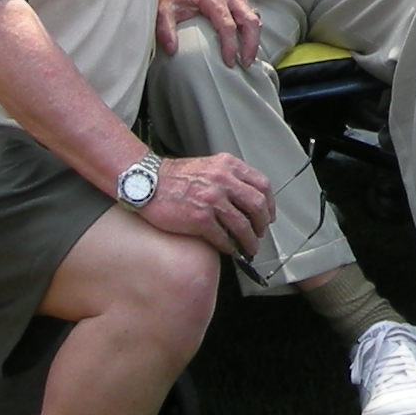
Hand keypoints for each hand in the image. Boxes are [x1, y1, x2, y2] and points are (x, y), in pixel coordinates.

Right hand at [137, 152, 276, 256]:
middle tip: (260, 234)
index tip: (268, 215)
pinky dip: (230, 246)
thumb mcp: (209, 166)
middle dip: (262, 224)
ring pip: (243, 225)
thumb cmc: (174, 177)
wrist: (146, 182)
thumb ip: (229, 178)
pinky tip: (229, 249)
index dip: (270, 204)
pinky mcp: (199, 219)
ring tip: (248, 248)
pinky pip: (223, 237)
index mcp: (228, 166)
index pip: (262, 185)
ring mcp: (211, 200)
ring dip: (249, 241)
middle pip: (257, 206)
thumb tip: (247, 201)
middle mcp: (223, 180)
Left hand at [157, 0, 262, 65]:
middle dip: (251, 45)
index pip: (228, 26)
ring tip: (248, 58)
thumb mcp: (164, 9)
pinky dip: (253, 31)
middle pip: (250, 21)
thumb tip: (171, 49)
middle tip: (246, 64)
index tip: (229, 63)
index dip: (230, 46)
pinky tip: (247, 44)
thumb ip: (165, 29)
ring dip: (255, 39)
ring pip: (255, 18)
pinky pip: (253, 15)